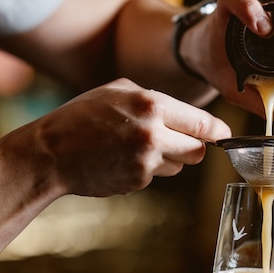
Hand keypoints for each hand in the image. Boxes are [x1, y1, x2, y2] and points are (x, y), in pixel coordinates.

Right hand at [32, 78, 231, 197]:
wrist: (50, 152)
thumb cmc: (82, 116)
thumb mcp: (117, 90)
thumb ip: (155, 98)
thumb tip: (187, 116)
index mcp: (152, 105)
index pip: (202, 124)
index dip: (216, 132)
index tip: (223, 135)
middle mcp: (153, 134)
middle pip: (198, 151)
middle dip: (193, 148)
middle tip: (179, 142)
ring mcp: (145, 162)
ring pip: (178, 165)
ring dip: (167, 159)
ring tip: (134, 147)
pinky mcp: (137, 182)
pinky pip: (155, 176)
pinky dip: (145, 170)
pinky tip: (120, 159)